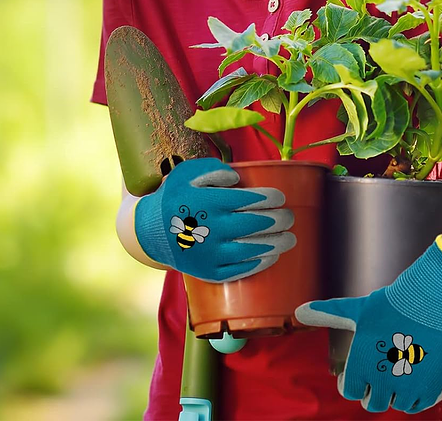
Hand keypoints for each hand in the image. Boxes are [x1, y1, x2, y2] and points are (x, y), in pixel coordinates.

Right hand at [134, 158, 294, 281]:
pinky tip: (272, 256)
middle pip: (252, 225)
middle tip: (290, 217)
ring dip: (274, 244)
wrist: (150, 231)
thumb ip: (213, 169)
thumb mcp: (187, 173)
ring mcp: (207, 253)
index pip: (245, 200)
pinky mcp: (207, 272)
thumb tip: (236, 178)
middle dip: (277, 221)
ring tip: (290, 238)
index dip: (268, 199)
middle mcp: (207, 229)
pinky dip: (257, 264)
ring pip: (248, 250)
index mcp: (205, 202)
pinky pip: (237, 270)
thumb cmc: (176, 196)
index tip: (281, 198)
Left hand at [295, 236, 441, 413]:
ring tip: (401, 363)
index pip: (350, 390)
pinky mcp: (431, 391)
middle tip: (384, 364)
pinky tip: (416, 370)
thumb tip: (298, 311)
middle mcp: (383, 384)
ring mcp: (408, 390)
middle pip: (373, 402)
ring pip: (396, 404)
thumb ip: (327, 314)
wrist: (431, 301)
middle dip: (375, 387)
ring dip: (396, 390)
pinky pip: (418, 405)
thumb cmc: (390, 304)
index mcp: (360, 368)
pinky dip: (416, 393)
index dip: (356, 377)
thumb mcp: (356, 310)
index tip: (365, 364)